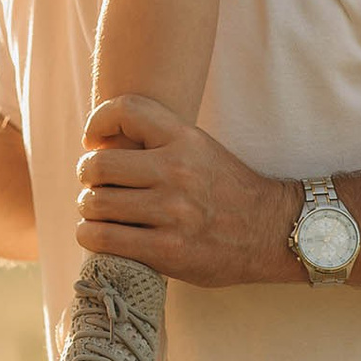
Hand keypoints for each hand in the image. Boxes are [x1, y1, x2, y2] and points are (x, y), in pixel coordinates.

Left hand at [73, 95, 304, 288]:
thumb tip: (99, 145)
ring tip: (97, 213)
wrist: (273, 231)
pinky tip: (98, 236)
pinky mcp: (168, 250)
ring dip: (88, 210)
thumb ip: (157, 139)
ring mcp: (173, 211)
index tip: (94, 140)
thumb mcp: (198, 147)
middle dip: (88, 176)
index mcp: (184, 139)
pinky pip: (105, 240)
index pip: (125, 111)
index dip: (98, 122)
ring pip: (96, 204)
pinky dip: (91, 237)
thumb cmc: (225, 189)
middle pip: (98, 165)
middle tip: (95, 185)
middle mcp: (177, 171)